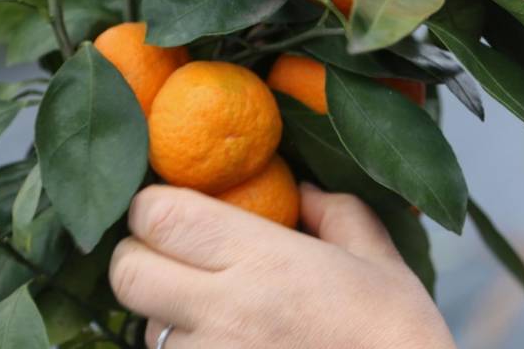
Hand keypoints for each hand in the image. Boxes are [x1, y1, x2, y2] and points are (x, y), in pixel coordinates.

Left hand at [109, 184, 455, 348]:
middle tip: (173, 254)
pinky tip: (226, 346)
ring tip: (211, 314)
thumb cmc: (395, 334)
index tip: (173, 207)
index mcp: (263, 259)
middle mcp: (225, 311)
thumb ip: (336, 212)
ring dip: (163, 316)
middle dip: (140, 256)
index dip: (154, 205)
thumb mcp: (377, 258)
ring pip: (143, 329)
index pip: (159, 215)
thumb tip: (304, 191)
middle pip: (128, 272)